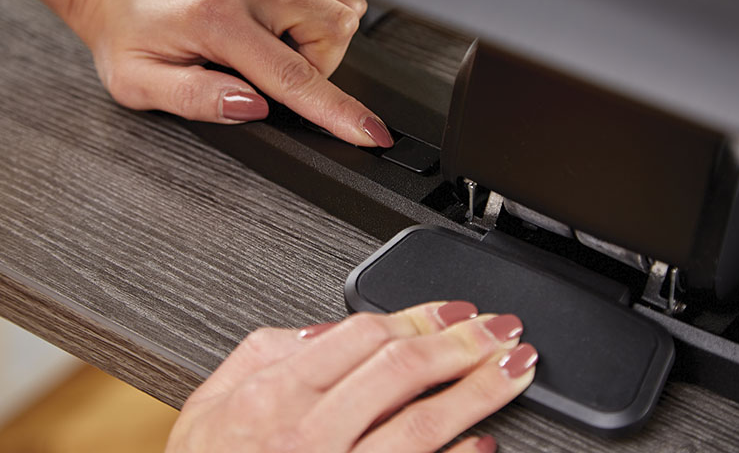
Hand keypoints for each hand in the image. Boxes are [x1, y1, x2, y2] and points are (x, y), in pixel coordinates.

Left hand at [0, 0, 392, 146]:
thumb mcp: (140, 83)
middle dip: (318, 68)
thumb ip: (197, 99)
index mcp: (216, 18)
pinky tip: (278, 33)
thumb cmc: (126, 30)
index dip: (336, 111)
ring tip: (271, 54)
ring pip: (339, 11)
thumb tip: (254, 108)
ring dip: (317, 45)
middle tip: (269, 77)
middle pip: (333, 32)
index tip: (368, 132)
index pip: (292, 74)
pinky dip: (315, 23)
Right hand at [166, 301, 537, 452]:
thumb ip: (267, 352)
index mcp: (275, 394)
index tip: (455, 310)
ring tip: (516, 368)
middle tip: (501, 328)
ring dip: (479, 390)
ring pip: (424, 422)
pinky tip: (486, 440)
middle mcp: (308, 433)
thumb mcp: (211, 403)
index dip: (421, 316)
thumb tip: (327, 329)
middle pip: (403, 369)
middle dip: (463, 342)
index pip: (365, 335)